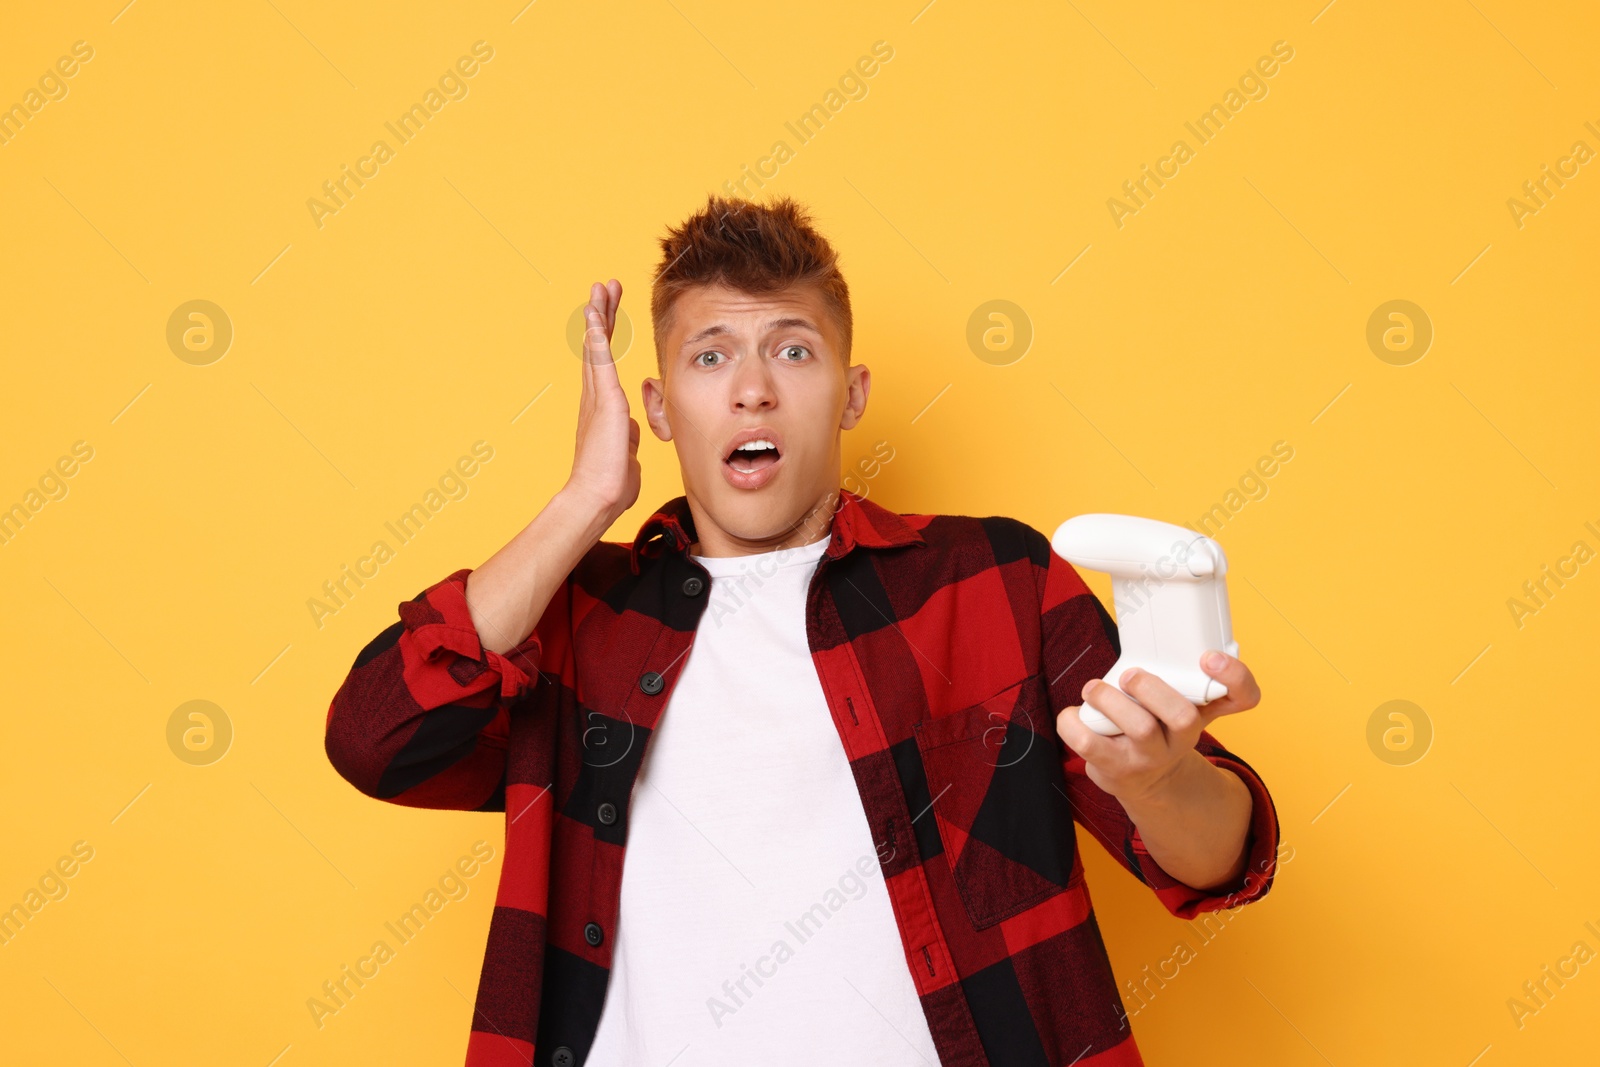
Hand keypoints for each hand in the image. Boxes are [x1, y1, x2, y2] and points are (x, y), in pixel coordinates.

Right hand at [564, 279, 640, 523]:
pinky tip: (595, 313)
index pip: (603, 363)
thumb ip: (629, 437)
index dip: (606, 335)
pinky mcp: (605, 401)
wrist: (598, 497)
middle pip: (596, 345)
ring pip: (596, 346)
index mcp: (601, 408)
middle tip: (605, 287)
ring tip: (600, 287)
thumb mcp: (627, 454)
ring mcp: (597, 397)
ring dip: (599, 315)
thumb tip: (632, 431)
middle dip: (602, 314)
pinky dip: (597, 335)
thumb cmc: (611, 484)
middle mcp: (594, 397)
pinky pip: (599, 361)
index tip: (608, 312)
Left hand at [1054, 651, 1261, 804]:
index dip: (1234, 676)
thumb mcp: (1179, 703)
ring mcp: (1150, 757)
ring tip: (1093, 689)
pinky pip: (1090, 744)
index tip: (1209, 657)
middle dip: (1152, 689)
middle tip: (1129, 675)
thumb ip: (1176, 672)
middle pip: (1183, 716)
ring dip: (1109, 700)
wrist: (1146, 783)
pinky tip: (1073, 714)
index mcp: (1202, 712)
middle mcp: (1182, 738)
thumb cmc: (1159, 730)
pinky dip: (1072, 723)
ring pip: (1140, 728)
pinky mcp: (1117, 768)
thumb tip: (1152, 627)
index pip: (1242, 696)